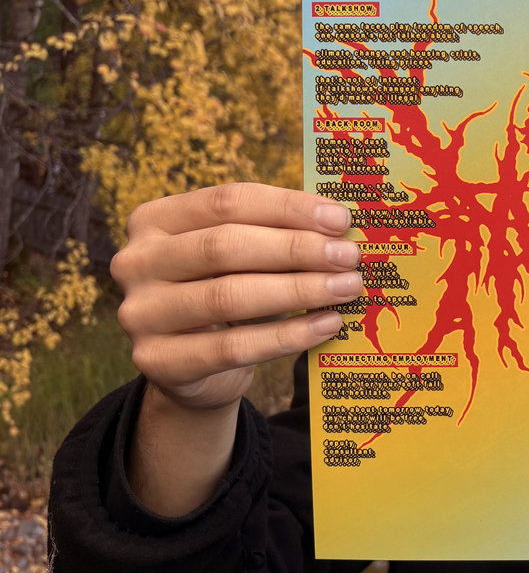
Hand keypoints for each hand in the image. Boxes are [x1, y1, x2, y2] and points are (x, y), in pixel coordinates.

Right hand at [112, 183, 362, 410]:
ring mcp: (140, 313)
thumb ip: (275, 235)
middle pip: (226, 246)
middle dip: (296, 249)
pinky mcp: (157, 361)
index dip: (288, 207)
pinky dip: (287, 336)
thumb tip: (342, 224)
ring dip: (298, 290)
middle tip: (348, 256)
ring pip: (228, 296)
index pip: (228, 201)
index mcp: (154, 219)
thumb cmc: (228, 294)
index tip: (341, 218)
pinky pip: (233, 348)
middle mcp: (136, 262)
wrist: (197, 370)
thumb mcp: (240, 258)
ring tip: (346, 288)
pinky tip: (327, 325)